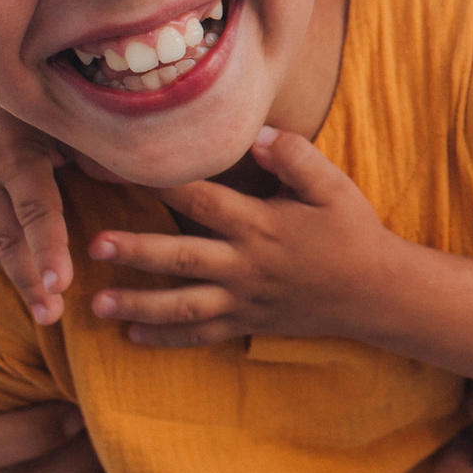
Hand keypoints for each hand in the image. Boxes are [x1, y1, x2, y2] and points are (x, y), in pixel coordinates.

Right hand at [0, 54, 74, 324]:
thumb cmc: (45, 71)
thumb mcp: (71, 106)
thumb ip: (96, 145)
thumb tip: (128, 179)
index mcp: (13, 152)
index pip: (36, 214)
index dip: (49, 253)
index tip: (63, 289)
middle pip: (8, 237)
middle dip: (30, 280)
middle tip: (51, 318)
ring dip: (13, 272)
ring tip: (40, 309)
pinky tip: (17, 272)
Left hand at [88, 126, 389, 346]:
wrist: (377, 293)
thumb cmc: (353, 233)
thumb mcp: (332, 187)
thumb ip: (294, 157)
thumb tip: (254, 134)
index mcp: (261, 225)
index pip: (201, 199)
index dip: (160, 182)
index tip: (121, 170)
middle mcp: (246, 265)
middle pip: (181, 257)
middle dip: (136, 252)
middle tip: (94, 245)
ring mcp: (245, 299)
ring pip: (184, 305)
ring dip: (139, 304)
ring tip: (98, 304)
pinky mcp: (249, 322)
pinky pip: (202, 335)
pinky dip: (167, 339)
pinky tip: (132, 336)